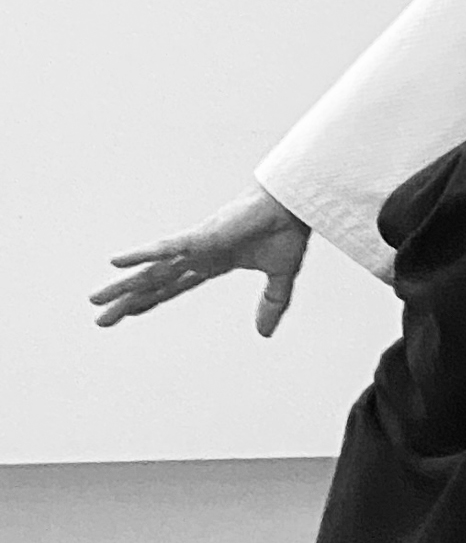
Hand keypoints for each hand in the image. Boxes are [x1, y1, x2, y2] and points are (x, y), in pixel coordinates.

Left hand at [91, 189, 310, 335]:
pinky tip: (116, 261)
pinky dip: (140, 255)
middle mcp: (197, 255)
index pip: (174, 287)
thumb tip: (264, 335)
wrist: (293, 206)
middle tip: (101, 320)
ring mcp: (195, 246)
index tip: (130, 311)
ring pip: (152, 271)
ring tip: (95, 299)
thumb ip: (270, 305)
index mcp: (213, 263)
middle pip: (155, 284)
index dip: (151, 300)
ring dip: (123, 285)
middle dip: (128, 301)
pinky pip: (165, 249)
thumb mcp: (279, 277)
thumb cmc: (286, 231)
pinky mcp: (199, 237)